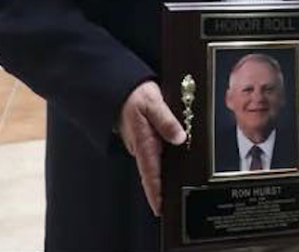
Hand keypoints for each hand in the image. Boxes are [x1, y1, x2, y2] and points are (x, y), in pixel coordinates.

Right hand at [118, 81, 185, 216]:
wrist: (119, 89)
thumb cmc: (134, 96)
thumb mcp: (154, 104)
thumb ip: (167, 121)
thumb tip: (179, 137)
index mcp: (143, 143)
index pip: (150, 175)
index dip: (155, 193)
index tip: (160, 209)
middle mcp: (141, 147)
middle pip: (152, 174)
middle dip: (159, 191)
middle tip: (169, 206)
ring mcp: (140, 144)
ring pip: (152, 165)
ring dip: (160, 179)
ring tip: (170, 193)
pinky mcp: (142, 139)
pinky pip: (152, 155)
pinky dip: (159, 165)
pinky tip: (168, 168)